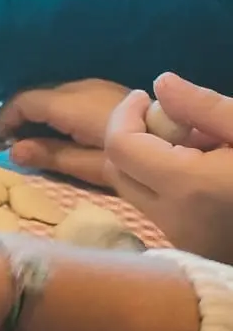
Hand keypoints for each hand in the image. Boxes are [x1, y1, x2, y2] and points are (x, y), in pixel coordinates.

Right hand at [0, 79, 128, 185]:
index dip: (4, 119)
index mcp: (73, 105)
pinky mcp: (105, 92)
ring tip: (31, 142)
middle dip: (17, 118)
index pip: (24, 101)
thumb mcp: (92, 166)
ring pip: (50, 96)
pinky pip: (66, 97)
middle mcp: (81, 88)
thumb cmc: (136, 158)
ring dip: (35, 116)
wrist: (183, 140)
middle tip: (10, 146)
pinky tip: (56, 134)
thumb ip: (52, 156)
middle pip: (35, 96)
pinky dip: (52, 113)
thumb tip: (14, 151)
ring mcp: (94, 87)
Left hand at [106, 75, 232, 263]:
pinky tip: (211, 166)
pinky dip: (169, 180)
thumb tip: (161, 84)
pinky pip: (160, 207)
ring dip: (151, 159)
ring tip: (202, 141)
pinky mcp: (194, 246)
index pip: (120, 147)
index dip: (125, 115)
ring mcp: (182, 238)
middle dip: (133, 136)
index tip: (144, 96)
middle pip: (118, 170)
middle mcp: (174, 218)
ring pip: (136, 191)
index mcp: (188, 186)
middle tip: (172, 117)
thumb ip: (205, 107)